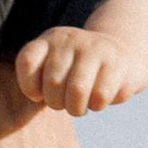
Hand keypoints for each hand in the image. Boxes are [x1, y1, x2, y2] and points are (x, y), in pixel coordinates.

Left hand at [12, 25, 138, 116]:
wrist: (121, 56)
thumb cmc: (76, 73)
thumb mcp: (51, 70)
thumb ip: (34, 81)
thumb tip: (36, 95)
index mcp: (49, 39)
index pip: (27, 61)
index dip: (30, 87)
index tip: (39, 94)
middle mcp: (70, 39)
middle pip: (52, 83)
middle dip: (57, 103)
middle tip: (65, 100)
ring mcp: (95, 48)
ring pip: (77, 90)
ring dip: (76, 108)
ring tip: (80, 104)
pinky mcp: (117, 63)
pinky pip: (100, 96)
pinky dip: (97, 105)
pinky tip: (98, 97)